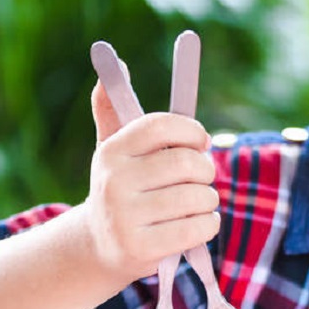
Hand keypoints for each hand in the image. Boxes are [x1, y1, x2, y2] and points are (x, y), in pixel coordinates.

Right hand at [82, 81, 218, 279]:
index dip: (192, 131)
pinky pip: (200, 227)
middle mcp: (114, 181)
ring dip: (208, 200)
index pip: (163, 125)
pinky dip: (208, 225)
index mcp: (112, 150)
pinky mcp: (140, 248)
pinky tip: (195, 225)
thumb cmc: (123, 188)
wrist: (100, 247)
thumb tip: (116, 60)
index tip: (200, 141)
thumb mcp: (114, 150)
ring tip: (194, 204)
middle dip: (205, 169)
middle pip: (187, 163)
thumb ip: (115, 109)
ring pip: (199, 196)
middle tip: (201, 176)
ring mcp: (125, 217)